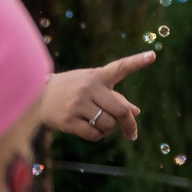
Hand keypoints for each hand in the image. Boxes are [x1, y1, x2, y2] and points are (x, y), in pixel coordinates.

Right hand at [38, 51, 153, 142]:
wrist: (39, 95)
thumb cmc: (74, 89)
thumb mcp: (95, 87)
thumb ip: (116, 98)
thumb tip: (136, 112)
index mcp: (98, 76)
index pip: (120, 67)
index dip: (137, 61)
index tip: (152, 55)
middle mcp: (89, 88)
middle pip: (121, 110)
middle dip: (129, 124)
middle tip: (132, 133)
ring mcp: (77, 104)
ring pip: (108, 125)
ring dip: (110, 130)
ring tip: (103, 125)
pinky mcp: (68, 120)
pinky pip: (94, 134)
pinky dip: (98, 135)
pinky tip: (92, 130)